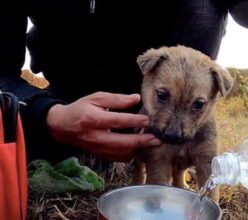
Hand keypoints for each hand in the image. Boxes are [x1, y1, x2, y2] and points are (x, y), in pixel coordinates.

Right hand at [46, 92, 160, 161]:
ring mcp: (97, 149)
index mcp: (93, 119)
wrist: (62, 127)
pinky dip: (131, 153)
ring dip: (139, 148)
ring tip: (152, 142)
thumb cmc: (81, 109)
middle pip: (122, 142)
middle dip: (142, 141)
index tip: (149, 120)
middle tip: (158, 139)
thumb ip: (117, 99)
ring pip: (122, 153)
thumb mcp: (96, 98)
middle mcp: (95, 136)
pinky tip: (140, 147)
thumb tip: (136, 98)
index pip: (118, 121)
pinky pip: (119, 158)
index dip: (135, 121)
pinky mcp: (100, 155)